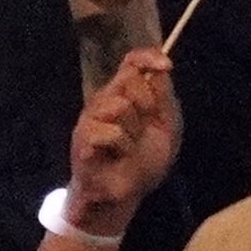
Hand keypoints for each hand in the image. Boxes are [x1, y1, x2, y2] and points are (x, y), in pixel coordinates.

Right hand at [66, 45, 179, 225]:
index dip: (147, 57)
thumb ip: (164, 98)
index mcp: (126, 94)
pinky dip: (123, 147)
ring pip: (119, 105)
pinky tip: (119, 157)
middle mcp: (105, 100)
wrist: (128, 194)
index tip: (166, 65)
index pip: (131, 62)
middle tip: (146, 127)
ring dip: (134, 131)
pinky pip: (110, 132)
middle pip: (128, 79)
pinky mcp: (83, 138)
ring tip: (130, 147)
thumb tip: (162, 67)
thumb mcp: (166, 127)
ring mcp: (91, 118)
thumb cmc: (146, 159)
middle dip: (147, 104)